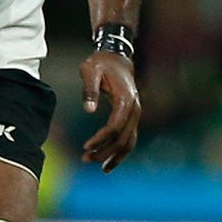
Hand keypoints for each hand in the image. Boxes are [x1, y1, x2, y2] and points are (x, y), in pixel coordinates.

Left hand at [79, 49, 140, 170]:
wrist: (117, 57)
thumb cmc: (101, 63)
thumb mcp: (90, 70)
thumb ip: (89, 89)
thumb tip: (88, 110)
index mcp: (125, 99)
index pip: (115, 127)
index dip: (100, 139)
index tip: (85, 146)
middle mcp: (134, 109)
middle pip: (123, 139)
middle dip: (105, 152)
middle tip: (85, 159)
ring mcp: (136, 114)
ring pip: (129, 142)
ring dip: (114, 156)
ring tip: (97, 165)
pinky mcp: (132, 117)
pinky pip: (129, 139)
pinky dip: (120, 152)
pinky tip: (108, 163)